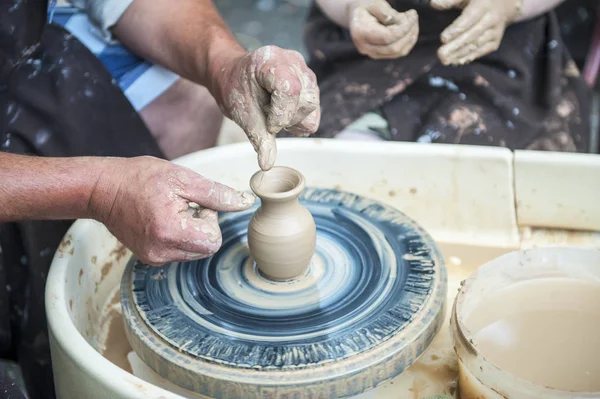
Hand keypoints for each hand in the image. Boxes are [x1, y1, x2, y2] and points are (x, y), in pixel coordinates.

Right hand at [89, 156, 254, 265]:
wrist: (103, 189)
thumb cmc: (141, 178)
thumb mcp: (183, 179)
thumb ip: (216, 194)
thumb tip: (244, 203)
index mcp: (170, 232)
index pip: (213, 241)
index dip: (209, 220)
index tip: (194, 203)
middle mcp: (161, 252)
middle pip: (206, 249)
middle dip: (202, 227)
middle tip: (183, 206)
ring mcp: (153, 258)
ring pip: (194, 252)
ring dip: (191, 232)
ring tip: (171, 212)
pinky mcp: (149, 258)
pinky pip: (179, 252)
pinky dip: (178, 237)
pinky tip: (163, 220)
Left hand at [216, 46, 319, 170]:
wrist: (234, 77)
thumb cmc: (236, 90)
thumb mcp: (243, 114)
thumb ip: (260, 138)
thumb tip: (267, 165)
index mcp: (271, 61)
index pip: (290, 89)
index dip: (281, 113)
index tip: (268, 124)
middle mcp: (293, 62)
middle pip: (305, 101)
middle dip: (287, 119)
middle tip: (267, 118)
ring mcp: (304, 71)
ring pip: (312, 108)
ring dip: (293, 119)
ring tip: (274, 114)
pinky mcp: (309, 83)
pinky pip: (314, 110)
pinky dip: (299, 119)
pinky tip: (283, 114)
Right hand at [348, 0, 418, 59]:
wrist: (356, 14)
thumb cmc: (365, 5)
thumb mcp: (374, 3)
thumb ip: (387, 12)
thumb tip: (402, 22)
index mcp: (360, 33)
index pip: (387, 37)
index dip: (403, 28)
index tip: (412, 15)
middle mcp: (364, 47)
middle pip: (394, 48)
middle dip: (409, 32)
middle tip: (413, 17)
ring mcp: (372, 53)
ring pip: (399, 52)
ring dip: (411, 37)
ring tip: (412, 21)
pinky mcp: (379, 54)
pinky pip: (398, 52)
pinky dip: (408, 41)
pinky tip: (410, 29)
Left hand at [433, 0, 521, 64]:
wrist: (505, 3)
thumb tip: (433, 4)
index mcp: (484, 5)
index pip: (469, 18)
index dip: (457, 29)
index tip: (443, 39)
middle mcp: (492, 19)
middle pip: (473, 34)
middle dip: (456, 46)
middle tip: (440, 55)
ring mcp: (495, 31)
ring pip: (477, 44)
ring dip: (460, 54)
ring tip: (445, 60)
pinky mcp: (495, 41)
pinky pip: (482, 50)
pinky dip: (470, 56)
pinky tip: (456, 61)